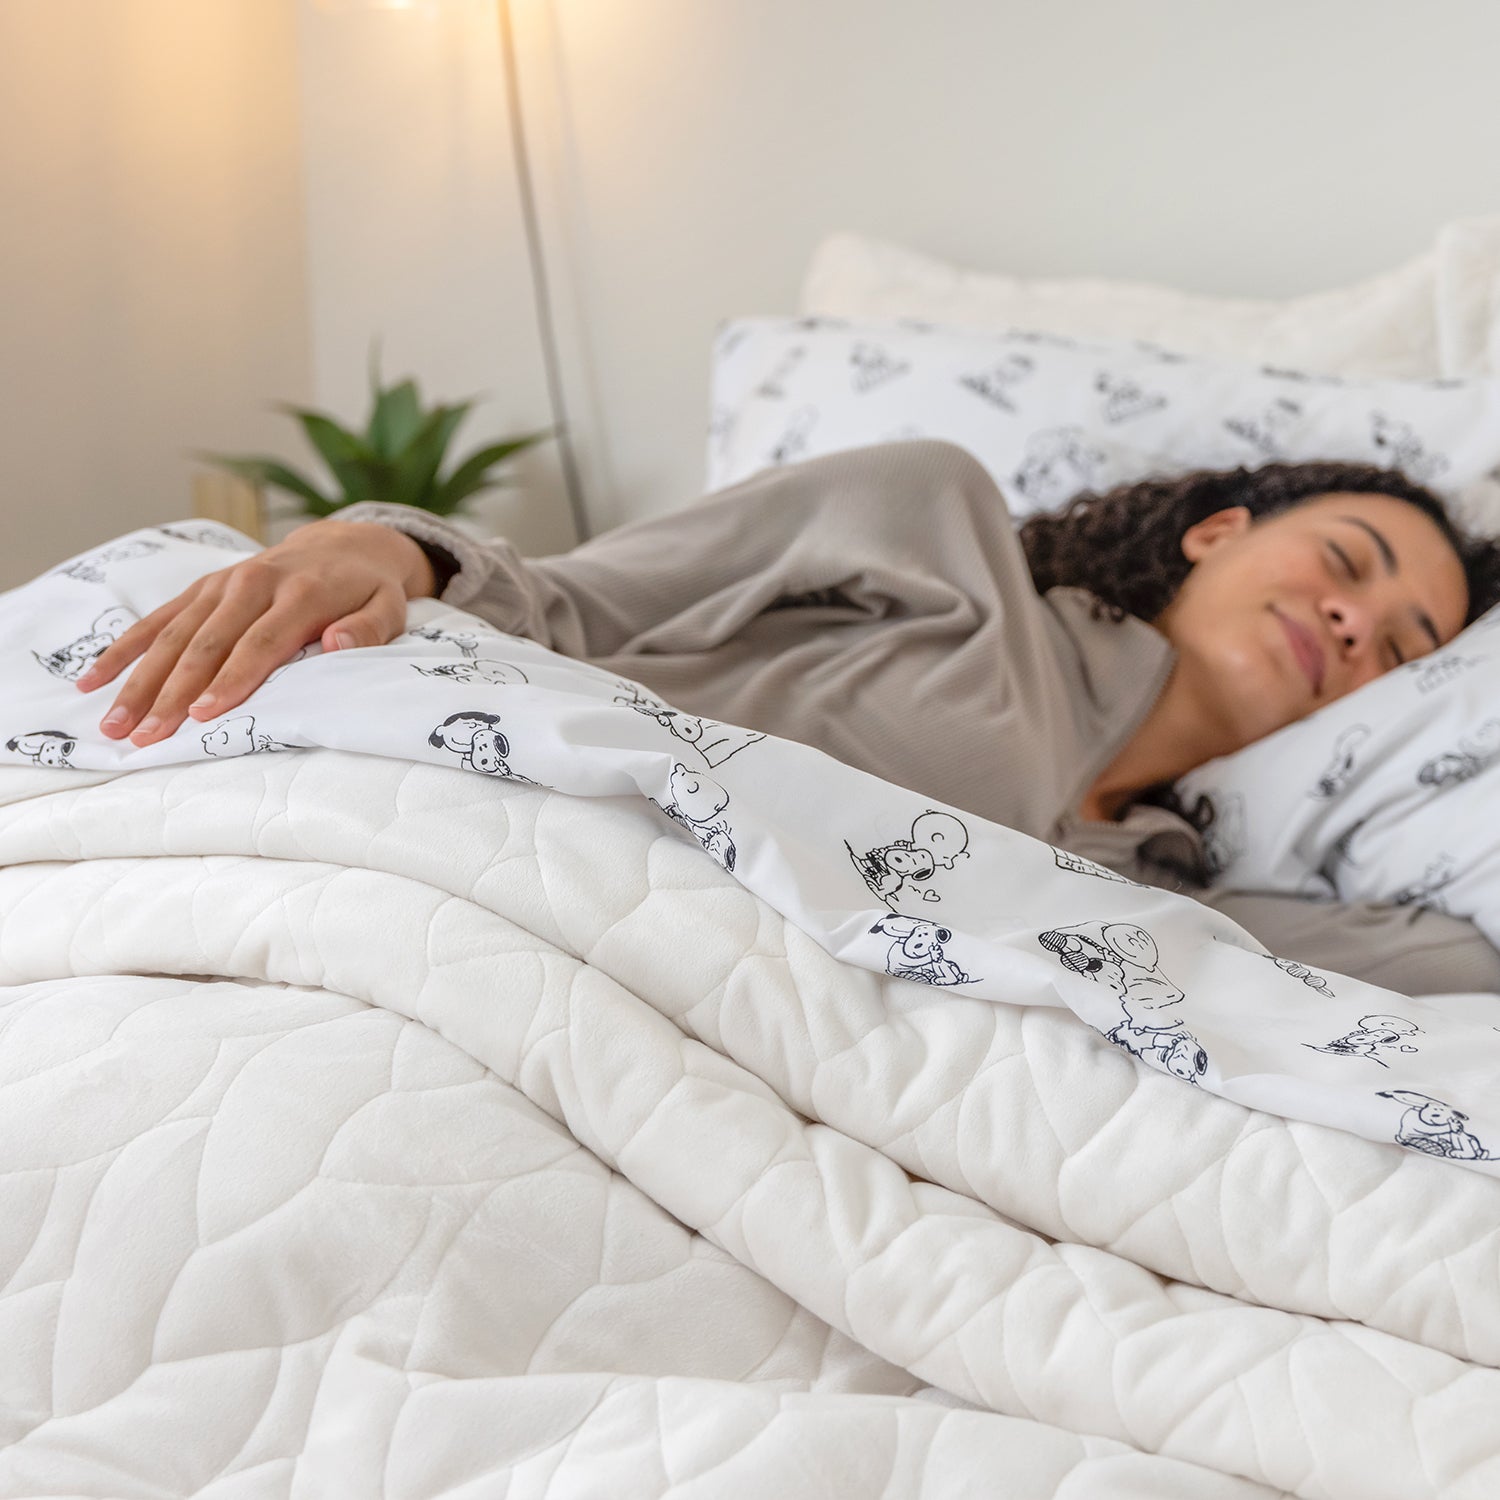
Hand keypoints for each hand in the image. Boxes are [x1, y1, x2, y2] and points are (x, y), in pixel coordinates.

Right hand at [76, 520, 436, 745]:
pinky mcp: (202, 588)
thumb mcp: (389, 607)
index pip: (260, 643)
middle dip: (172, 692)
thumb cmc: (368, 591)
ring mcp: (222, 584)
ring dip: (140, 680)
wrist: (345, 545)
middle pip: (206, 644)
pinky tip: (93, 679)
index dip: (231, 680)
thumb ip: (368, 628)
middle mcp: (253, 583)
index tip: (203, 715)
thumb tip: (338, 643)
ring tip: (115, 723)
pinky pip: (157, 619)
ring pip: (173, 635)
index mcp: (300, 593)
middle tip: (145, 736)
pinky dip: (125, 649)